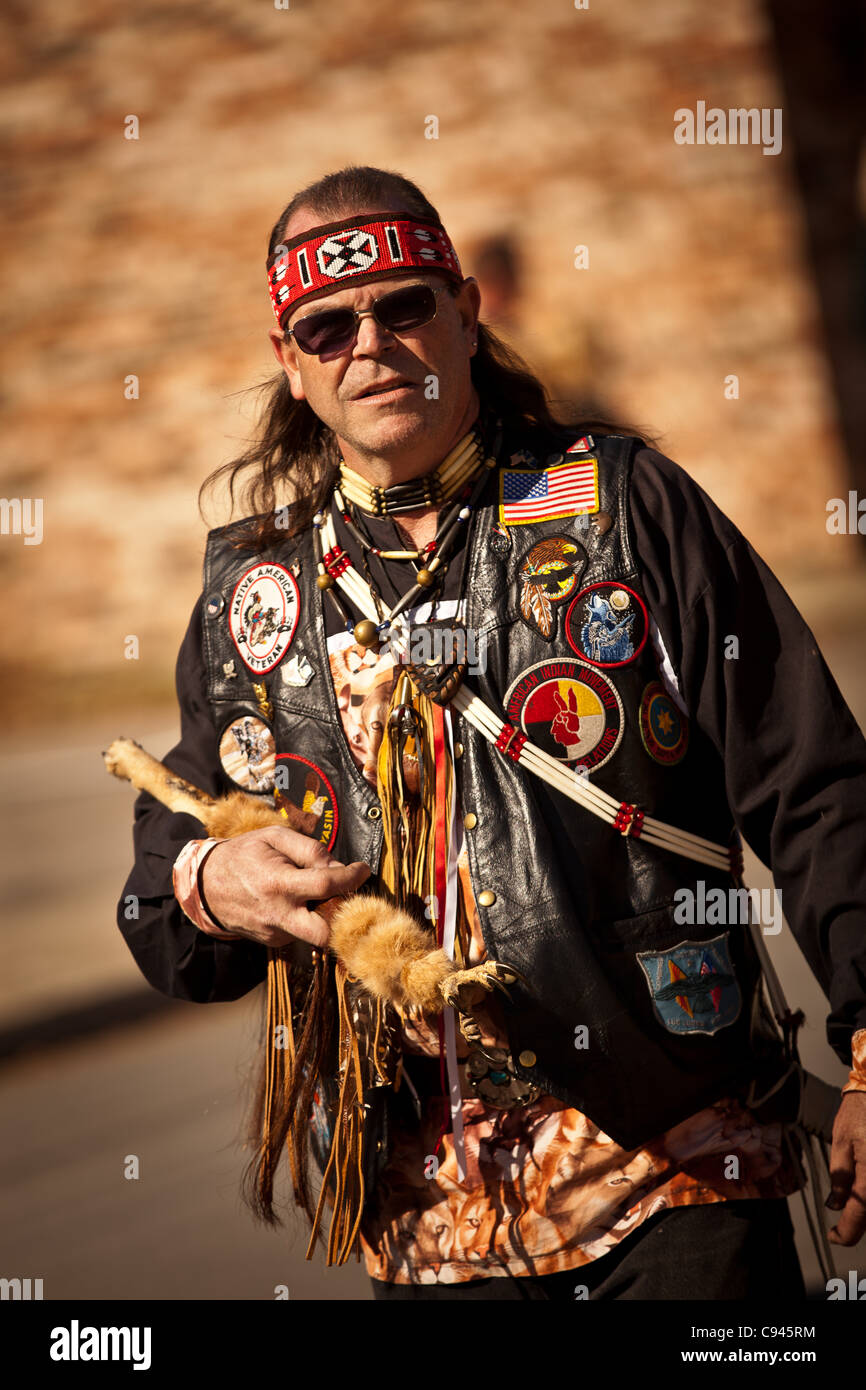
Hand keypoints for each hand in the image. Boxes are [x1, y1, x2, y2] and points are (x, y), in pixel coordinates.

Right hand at [200, 826, 370, 949]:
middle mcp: (278, 914)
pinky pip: (301, 932)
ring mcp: (275, 933)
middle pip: (326, 933)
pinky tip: (298, 903)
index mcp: (278, 883)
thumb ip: (310, 849)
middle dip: (346, 919)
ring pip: (316, 932)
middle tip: (349, 898)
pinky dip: (307, 917)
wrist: (205, 886)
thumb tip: (338, 868)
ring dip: (325, 914)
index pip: (326, 885)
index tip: (363, 870)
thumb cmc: (244, 855)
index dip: (351, 877)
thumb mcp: (274, 837)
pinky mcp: (273, 942)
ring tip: (317, 894)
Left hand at [826, 1091, 865, 1245]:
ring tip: (851, 1208)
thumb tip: (836, 1206)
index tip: (833, 1236)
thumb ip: (840, 1179)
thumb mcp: (840, 1144)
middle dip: (857, 1223)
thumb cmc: (859, 1114)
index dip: (844, 1234)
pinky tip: (863, 1188)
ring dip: (865, 1210)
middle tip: (842, 1224)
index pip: (858, 1218)